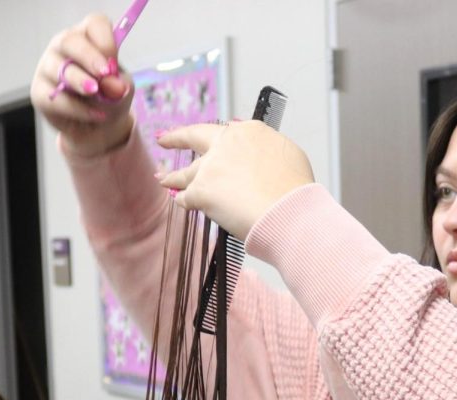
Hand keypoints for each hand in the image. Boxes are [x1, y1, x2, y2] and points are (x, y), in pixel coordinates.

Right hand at [30, 14, 134, 158]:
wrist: (98, 128)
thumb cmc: (109, 98)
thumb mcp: (121, 91)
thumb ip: (118, 85)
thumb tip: (112, 86)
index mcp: (88, 36)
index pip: (95, 24)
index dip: (105, 41)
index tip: (113, 64)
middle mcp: (64, 45)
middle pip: (71, 41)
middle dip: (89, 57)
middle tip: (104, 74)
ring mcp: (48, 66)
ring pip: (58, 69)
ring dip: (79, 81)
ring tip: (95, 94)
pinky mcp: (39, 91)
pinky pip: (55, 98)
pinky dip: (77, 108)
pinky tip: (94, 115)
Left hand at [156, 121, 314, 240]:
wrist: (288, 210)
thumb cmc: (295, 190)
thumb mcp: (289, 154)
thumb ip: (268, 149)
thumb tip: (259, 155)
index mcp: (248, 132)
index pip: (225, 132)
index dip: (216, 139)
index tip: (208, 139)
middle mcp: (226, 144)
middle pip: (194, 137)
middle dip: (176, 138)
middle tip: (164, 138)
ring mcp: (211, 167)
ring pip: (185, 172)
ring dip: (172, 176)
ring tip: (162, 179)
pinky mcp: (201, 191)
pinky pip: (186, 197)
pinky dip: (183, 200)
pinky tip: (179, 201)